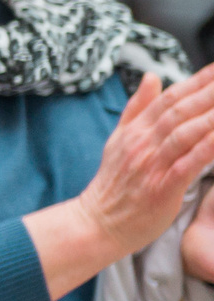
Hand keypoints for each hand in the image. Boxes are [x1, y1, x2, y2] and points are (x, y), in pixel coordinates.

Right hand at [28, 69, 213, 299]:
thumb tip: (152, 77)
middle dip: (208, 92)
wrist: (98, 223)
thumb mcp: (118, 141)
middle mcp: (143, 144)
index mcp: (135, 131)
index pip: (168, 98)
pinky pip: (189, 163)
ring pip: (185, 133)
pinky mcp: (162, 188)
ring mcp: (152, 165)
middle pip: (180, 111)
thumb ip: (137, 108)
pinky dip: (207, 148)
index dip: (195, 81)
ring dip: (210, 117)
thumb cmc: (113, 185)